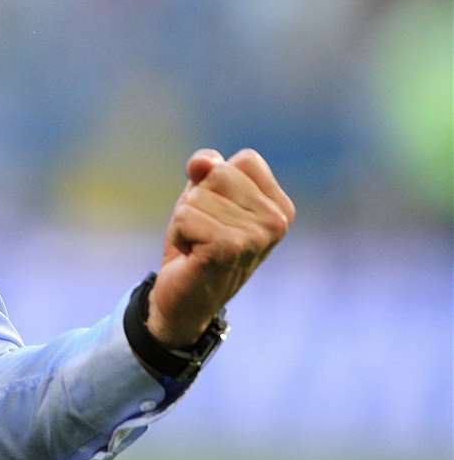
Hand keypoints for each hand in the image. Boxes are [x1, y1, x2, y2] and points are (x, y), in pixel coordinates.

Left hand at [148, 148, 294, 347]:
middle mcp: (277, 221)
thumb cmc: (198, 241)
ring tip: (199, 244)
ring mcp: (257, 237)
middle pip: (219, 173)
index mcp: (281, 206)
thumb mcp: (202, 195)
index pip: (246, 160)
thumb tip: (203, 163)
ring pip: (197, 196)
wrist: (187, 299)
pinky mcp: (230, 248)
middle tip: (204, 231)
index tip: (218, 212)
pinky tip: (193, 254)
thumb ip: (206, 168)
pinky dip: (179, 234)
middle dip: (198, 199)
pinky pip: (185, 216)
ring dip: (186, 219)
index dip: (218, 180)